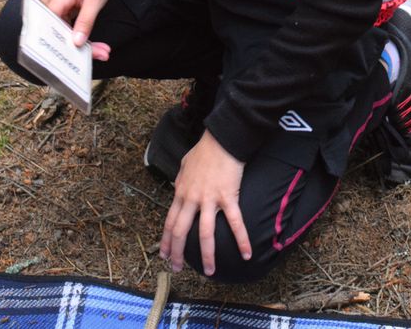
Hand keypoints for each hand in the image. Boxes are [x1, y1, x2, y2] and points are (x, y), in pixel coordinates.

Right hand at [41, 0, 111, 59]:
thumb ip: (86, 20)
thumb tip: (77, 41)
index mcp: (55, 0)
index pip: (51, 29)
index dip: (62, 46)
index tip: (77, 58)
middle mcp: (48, 7)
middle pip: (58, 34)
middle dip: (78, 49)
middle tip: (100, 55)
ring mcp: (52, 12)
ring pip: (63, 36)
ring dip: (82, 46)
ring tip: (102, 52)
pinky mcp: (58, 16)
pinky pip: (67, 32)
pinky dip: (81, 39)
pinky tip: (96, 47)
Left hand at [159, 130, 249, 276]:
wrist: (221, 139)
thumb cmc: (204, 150)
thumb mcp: (185, 165)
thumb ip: (180, 180)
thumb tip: (178, 187)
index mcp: (181, 192)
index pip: (170, 221)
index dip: (166, 240)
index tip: (164, 255)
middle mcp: (192, 198)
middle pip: (181, 231)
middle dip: (178, 253)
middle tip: (177, 269)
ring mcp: (209, 199)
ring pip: (205, 233)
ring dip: (207, 255)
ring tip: (209, 271)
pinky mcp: (227, 197)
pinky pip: (235, 222)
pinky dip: (241, 239)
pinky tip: (246, 254)